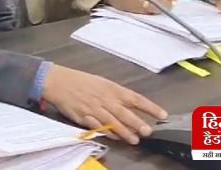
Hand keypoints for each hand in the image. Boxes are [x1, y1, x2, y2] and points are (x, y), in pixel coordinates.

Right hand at [41, 64, 167, 144]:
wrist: (58, 82)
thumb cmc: (81, 81)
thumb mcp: (102, 83)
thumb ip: (117, 95)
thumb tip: (133, 105)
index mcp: (111, 88)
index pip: (135, 98)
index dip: (150, 107)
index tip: (162, 114)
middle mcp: (105, 99)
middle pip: (125, 113)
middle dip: (137, 123)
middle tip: (148, 132)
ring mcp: (94, 109)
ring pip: (113, 123)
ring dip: (125, 132)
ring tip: (135, 140)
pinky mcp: (84, 117)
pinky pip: (98, 127)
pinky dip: (108, 133)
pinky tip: (115, 137)